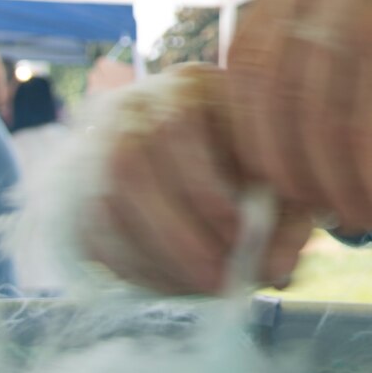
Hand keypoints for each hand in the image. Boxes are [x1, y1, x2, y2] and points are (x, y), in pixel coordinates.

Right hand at [87, 67, 314, 294]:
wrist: (200, 150)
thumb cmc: (250, 159)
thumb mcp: (280, 176)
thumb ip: (288, 219)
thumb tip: (278, 272)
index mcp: (187, 85)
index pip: (176, 126)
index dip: (205, 189)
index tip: (240, 236)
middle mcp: (132, 106)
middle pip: (130, 165)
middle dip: (177, 236)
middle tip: (220, 281)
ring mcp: (98, 146)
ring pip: (107, 203)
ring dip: (156, 258)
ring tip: (202, 287)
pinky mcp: (83, 190)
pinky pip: (93, 232)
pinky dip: (135, 267)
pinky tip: (173, 283)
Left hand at [226, 0, 371, 234]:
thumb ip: (318, 85)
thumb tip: (269, 169)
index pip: (245, 57)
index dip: (249, 131)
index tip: (270, 184)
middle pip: (263, 88)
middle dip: (277, 166)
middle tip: (301, 217)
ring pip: (306, 115)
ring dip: (324, 183)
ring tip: (349, 219)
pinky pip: (352, 128)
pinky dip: (359, 180)